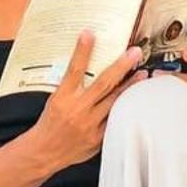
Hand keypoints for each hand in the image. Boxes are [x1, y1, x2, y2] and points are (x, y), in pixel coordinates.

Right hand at [30, 33, 140, 170]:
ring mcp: (90, 125)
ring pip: (115, 101)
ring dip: (130, 86)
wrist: (44, 152)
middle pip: (103, 84)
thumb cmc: (49, 123)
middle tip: (135, 53)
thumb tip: (85, 66)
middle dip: (121, 66)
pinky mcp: (98, 138)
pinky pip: (116, 120)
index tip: (89, 33)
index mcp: (63, 98)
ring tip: (143, 74)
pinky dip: (126, 109)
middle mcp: (77, 109)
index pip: (74, 70)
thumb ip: (71, 86)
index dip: (82, 51)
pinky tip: (136, 100)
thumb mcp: (55, 99)